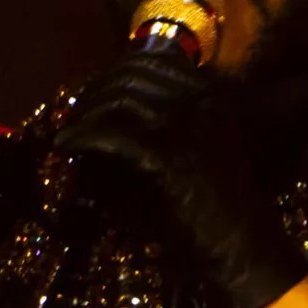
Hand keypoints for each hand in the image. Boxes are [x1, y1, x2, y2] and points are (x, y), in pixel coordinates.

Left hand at [54, 54, 307, 307]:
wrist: (240, 245)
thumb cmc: (219, 207)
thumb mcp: (198, 151)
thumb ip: (165, 127)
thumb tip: (114, 115)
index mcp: (211, 98)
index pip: (155, 62)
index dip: (115, 72)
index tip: (94, 89)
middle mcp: (200, 104)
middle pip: (133, 75)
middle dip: (95, 89)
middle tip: (73, 109)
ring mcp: (185, 128)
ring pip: (120, 99)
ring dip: (86, 112)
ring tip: (67, 129)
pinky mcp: (166, 156)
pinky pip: (112, 134)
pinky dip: (83, 137)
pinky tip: (66, 145)